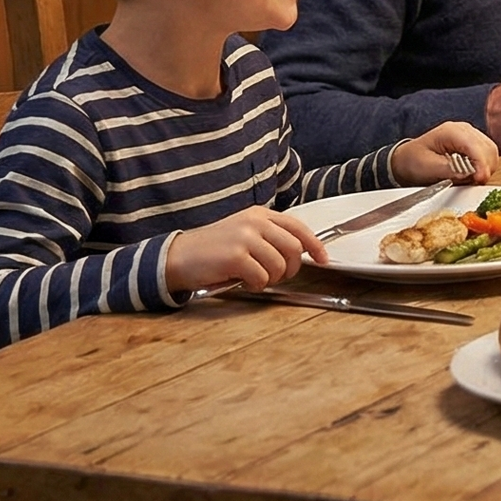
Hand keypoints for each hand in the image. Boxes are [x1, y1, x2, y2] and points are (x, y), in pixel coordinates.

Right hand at [166, 205, 326, 293]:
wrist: (177, 256)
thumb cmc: (212, 249)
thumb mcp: (243, 233)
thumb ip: (269, 237)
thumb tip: (299, 253)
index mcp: (260, 214)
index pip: (298, 227)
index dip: (315, 245)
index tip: (323, 258)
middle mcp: (255, 222)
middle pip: (293, 248)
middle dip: (290, 268)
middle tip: (276, 276)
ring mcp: (245, 238)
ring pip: (279, 265)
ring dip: (270, 279)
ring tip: (253, 277)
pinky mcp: (235, 256)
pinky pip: (262, 278)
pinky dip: (256, 285)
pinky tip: (243, 281)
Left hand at [390, 121, 499, 185]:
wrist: (407, 159)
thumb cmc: (413, 161)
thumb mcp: (426, 167)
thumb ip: (448, 169)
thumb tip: (468, 173)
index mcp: (451, 131)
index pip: (474, 146)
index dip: (481, 163)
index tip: (481, 178)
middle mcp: (464, 129)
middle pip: (487, 148)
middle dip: (485, 168)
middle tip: (475, 183)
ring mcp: (470, 135)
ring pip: (491, 152)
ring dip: (486, 168)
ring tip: (472, 179)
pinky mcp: (473, 143)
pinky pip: (487, 155)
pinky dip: (484, 166)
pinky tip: (473, 174)